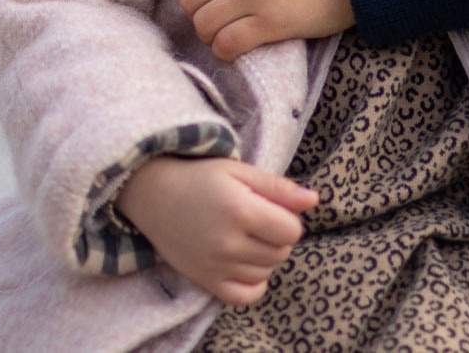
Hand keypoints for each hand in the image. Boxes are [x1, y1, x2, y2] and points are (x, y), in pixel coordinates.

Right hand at [113, 154, 317, 305]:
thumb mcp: (241, 172)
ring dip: (265, 257)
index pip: (292, 231)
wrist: (154, 195)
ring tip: (247, 237)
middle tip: (257, 219)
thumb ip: (279, 188)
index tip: (273, 208)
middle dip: (277, 236)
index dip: (289, 218)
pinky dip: (254, 283)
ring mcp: (215, 265)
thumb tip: (314, 200)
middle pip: (280, 253)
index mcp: (241, 210)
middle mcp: (228, 242)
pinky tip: (246, 263)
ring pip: (266, 273)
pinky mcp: (205, 280)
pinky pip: (245, 296)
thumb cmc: (201, 178)